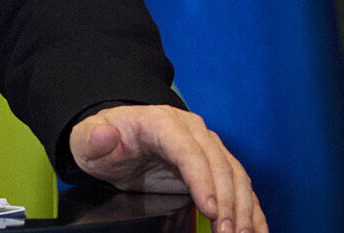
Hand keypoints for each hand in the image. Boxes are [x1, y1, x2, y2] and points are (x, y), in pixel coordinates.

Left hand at [69, 105, 264, 232]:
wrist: (115, 140)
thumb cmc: (103, 141)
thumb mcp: (87, 139)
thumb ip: (93, 139)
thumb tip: (104, 135)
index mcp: (161, 122)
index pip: (188, 150)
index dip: (202, 179)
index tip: (210, 209)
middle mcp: (191, 131)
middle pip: (218, 164)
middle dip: (227, 202)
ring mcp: (207, 147)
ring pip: (236, 176)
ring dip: (242, 208)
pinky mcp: (214, 166)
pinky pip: (240, 186)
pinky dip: (251, 209)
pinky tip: (257, 230)